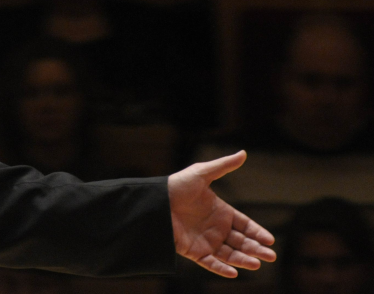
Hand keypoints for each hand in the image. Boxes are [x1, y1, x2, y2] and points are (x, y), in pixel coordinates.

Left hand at [169, 151, 276, 277]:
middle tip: (270, 256)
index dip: (258, 233)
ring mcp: (205, 241)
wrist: (154, 201)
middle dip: (256, 249)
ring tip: (256, 263)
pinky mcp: (193, 251)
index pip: (245, 225)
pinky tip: (234, 273)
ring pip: (229, 254)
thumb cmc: (177, 185)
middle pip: (241, 242)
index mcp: (221, 212)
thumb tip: (243, 153)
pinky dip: (221, 269)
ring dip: (243, 260)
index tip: (270, 240)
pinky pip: (210, 263)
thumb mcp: (201, 173)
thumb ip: (223, 166)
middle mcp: (216, 228)